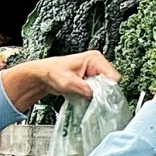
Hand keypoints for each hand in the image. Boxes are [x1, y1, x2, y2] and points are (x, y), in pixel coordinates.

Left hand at [1, 51, 117, 110]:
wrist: (42, 76)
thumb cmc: (52, 73)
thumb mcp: (68, 82)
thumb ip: (84, 89)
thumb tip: (97, 96)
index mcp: (94, 58)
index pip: (113, 76)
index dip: (107, 88)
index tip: (98, 96)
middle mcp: (97, 63)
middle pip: (110, 82)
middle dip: (101, 92)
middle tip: (88, 95)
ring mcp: (94, 71)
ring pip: (105, 87)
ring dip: (96, 94)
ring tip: (83, 94)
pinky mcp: (91, 79)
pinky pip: (98, 90)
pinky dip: (92, 95)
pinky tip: (83, 95)